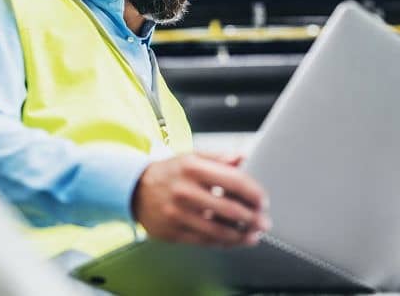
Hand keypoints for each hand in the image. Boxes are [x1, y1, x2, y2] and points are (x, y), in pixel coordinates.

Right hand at [132, 151, 270, 246]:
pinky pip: (205, 241)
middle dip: (253, 218)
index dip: (254, 193)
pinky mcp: (173, 232)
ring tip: (254, 234)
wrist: (134, 189)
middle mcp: (185, 190)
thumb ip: (219, 158)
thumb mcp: (192, 157)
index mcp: (193, 167)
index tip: (263, 200)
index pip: (234, 181)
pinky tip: (235, 240)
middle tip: (264, 221)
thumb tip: (242, 158)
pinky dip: (224, 243)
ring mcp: (178, 214)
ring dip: (242, 235)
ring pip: (219, 230)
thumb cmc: (169, 172)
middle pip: (229, 209)